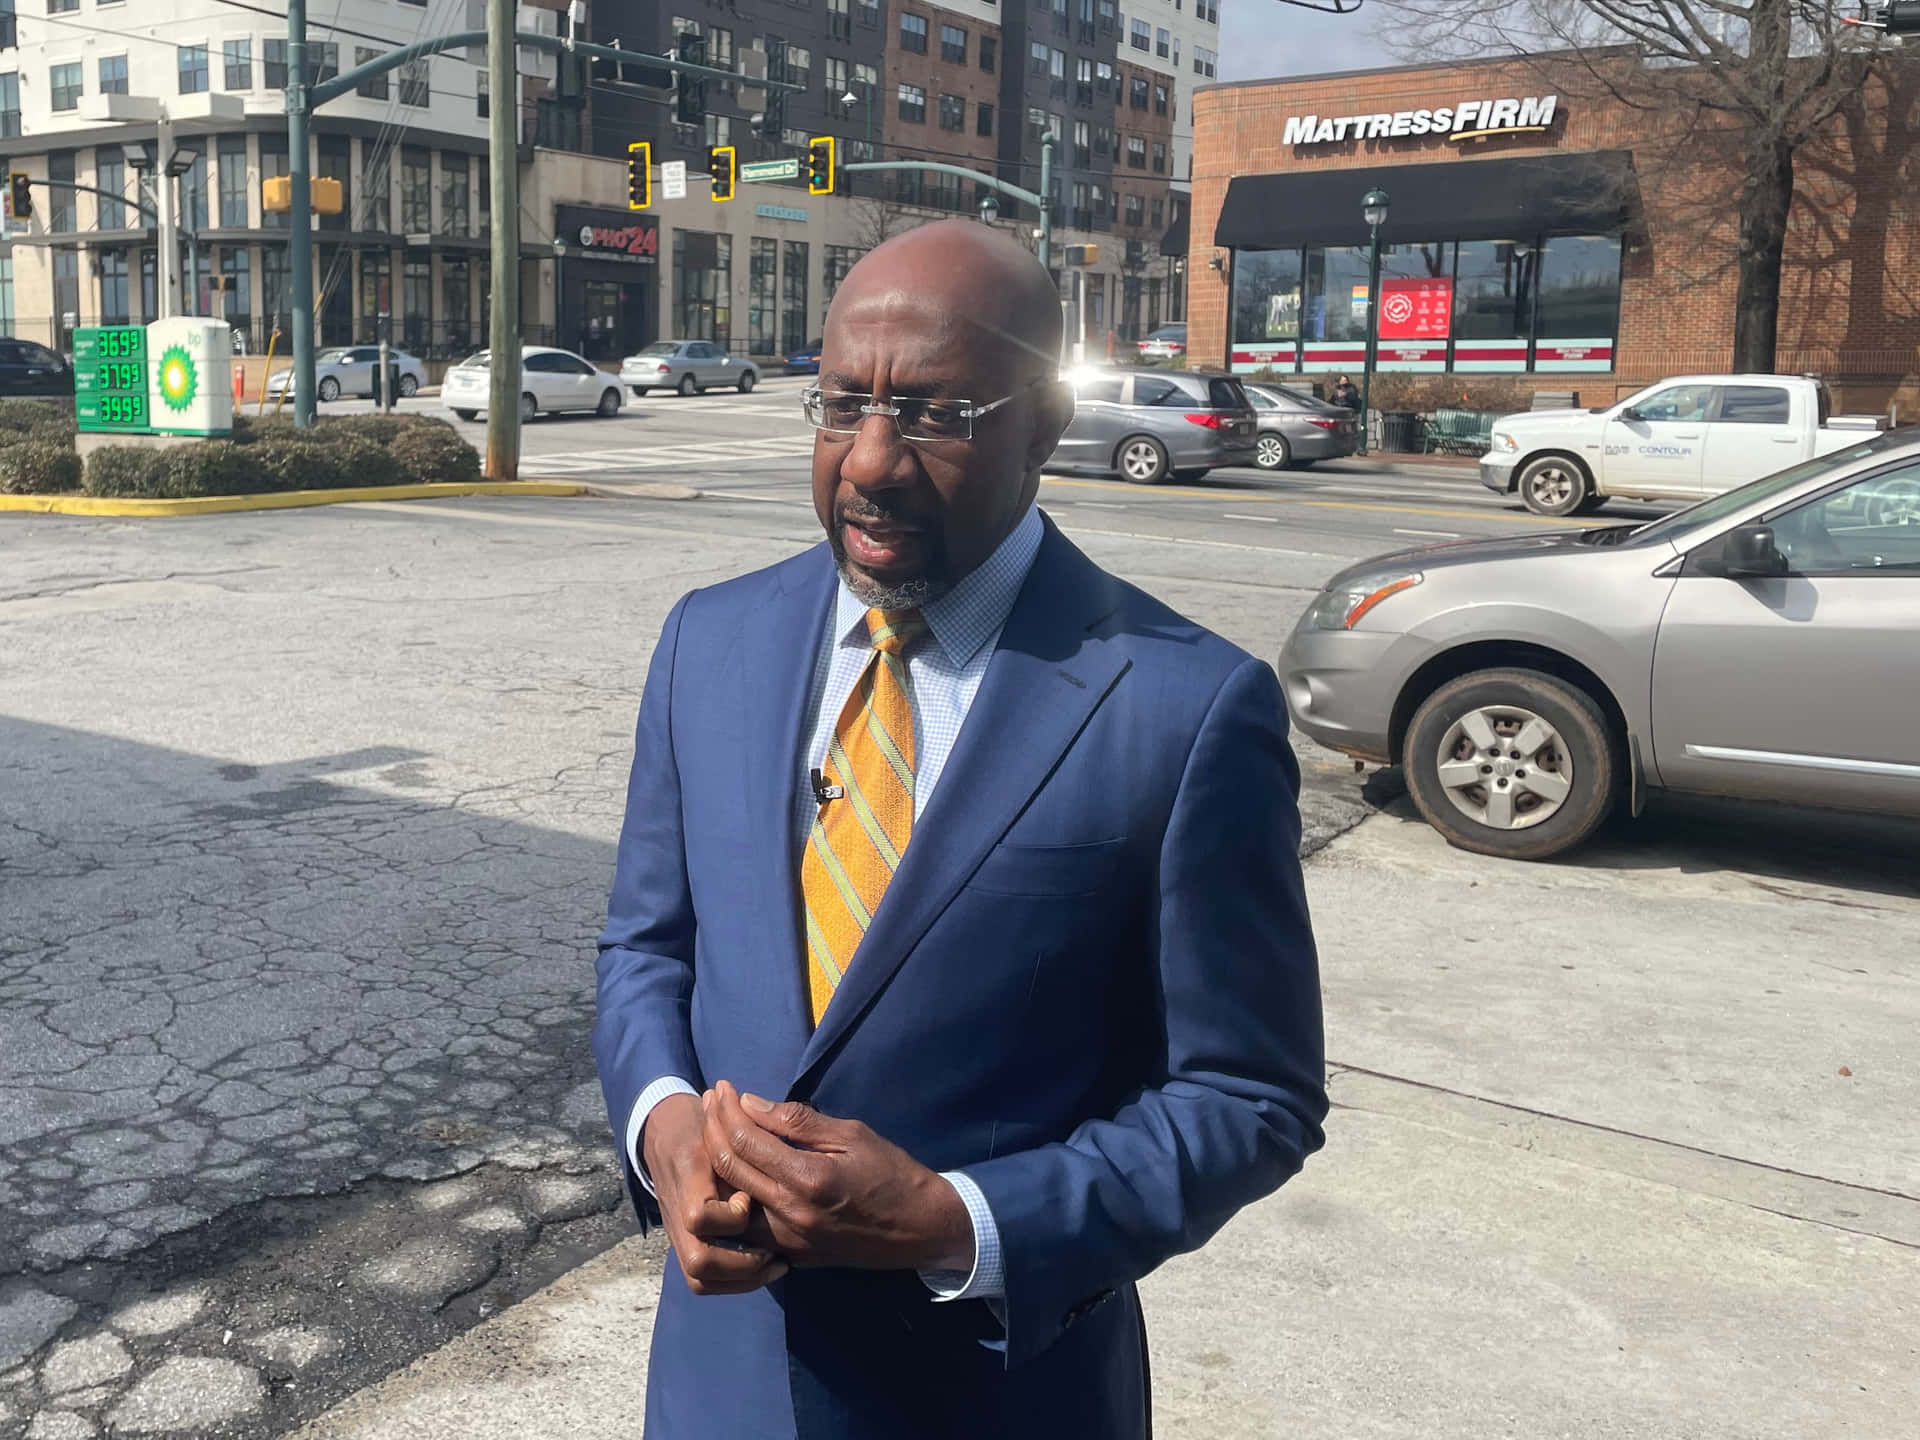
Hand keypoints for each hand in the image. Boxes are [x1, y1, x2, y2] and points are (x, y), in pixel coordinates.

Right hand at [641, 1091, 788, 1295]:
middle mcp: (677, 1211)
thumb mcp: (720, 1122)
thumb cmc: (701, 1123)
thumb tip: (777, 1167)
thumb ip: (743, 1146)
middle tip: (775, 1252)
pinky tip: (763, 1266)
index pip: (698, 1216)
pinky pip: (701, 1280)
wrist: (663, 1132)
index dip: (731, 1217)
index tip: (751, 1199)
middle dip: (742, 1263)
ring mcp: (676, 1230)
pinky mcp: (683, 1241)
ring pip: (698, 1278)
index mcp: (689, 1177)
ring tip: (776, 1264)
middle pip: (698, 1262)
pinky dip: (732, 1281)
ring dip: (740, 1279)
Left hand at [701, 1080, 973, 1273]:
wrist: (920, 1229)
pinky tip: (732, 1170)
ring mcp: (787, 1240)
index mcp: (808, 1179)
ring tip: (714, 1130)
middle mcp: (790, 1214)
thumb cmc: (892, 1173)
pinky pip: (747, 1225)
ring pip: (729, 1200)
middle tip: (710, 1101)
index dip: (728, 1110)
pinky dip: (733, 1195)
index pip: (747, 1140)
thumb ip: (799, 1121)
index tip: (723, 1087)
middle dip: (714, 1128)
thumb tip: (751, 1104)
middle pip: (730, 1168)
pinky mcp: (790, 1255)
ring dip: (716, 1162)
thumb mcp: (853, 1135)